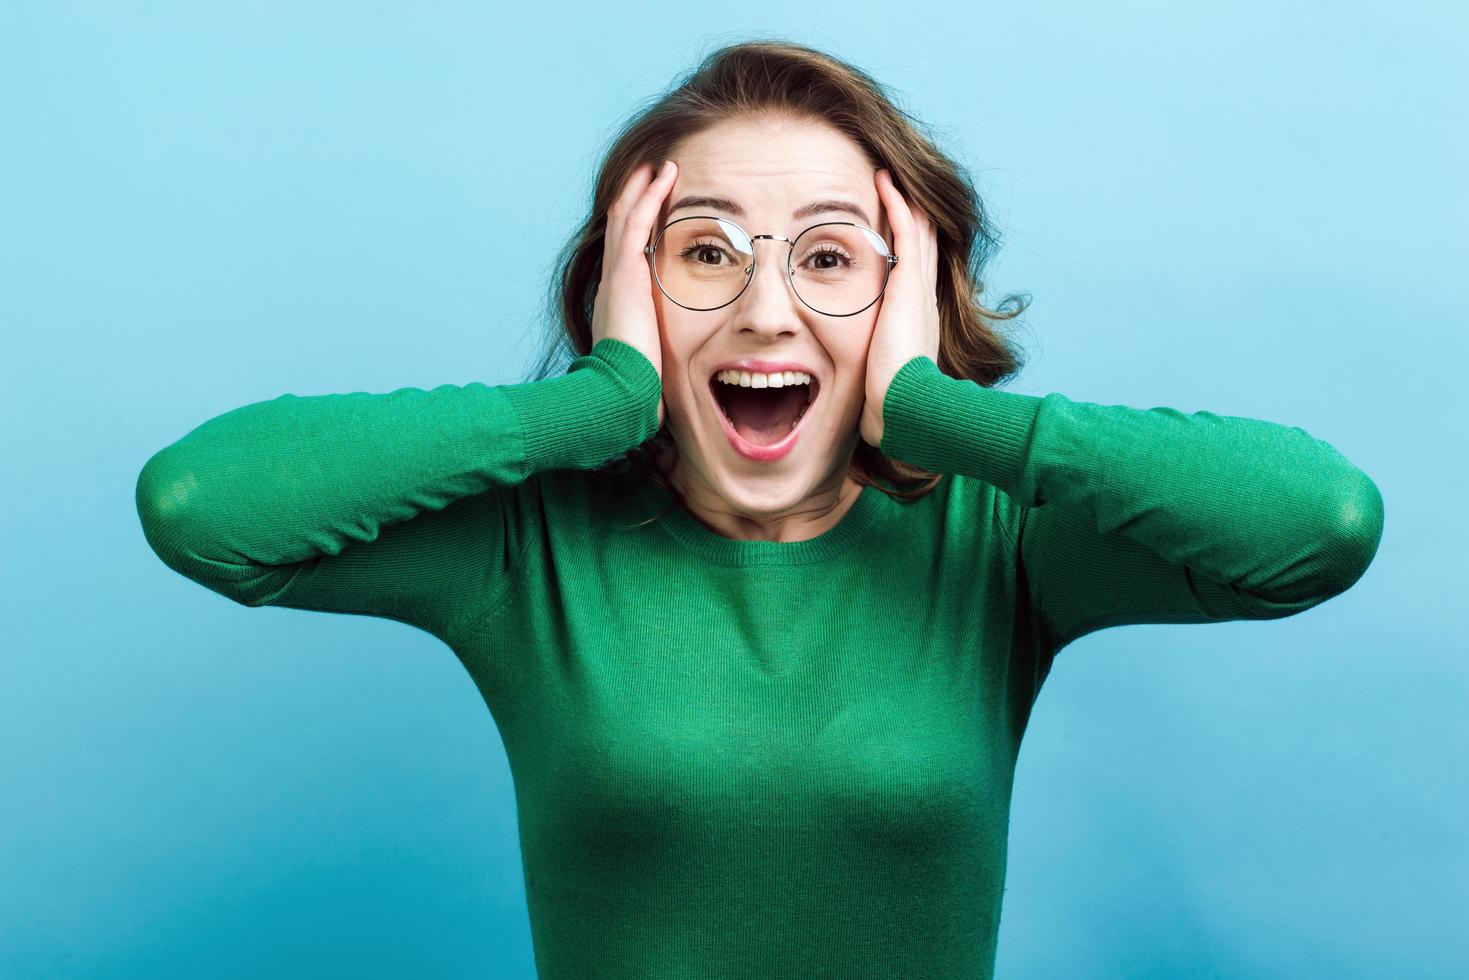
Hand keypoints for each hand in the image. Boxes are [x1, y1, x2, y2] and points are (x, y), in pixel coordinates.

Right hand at [591, 159, 678, 427]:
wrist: (618, 392)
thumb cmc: (636, 386)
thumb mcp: (649, 362)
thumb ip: (658, 353)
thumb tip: (671, 373)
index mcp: (619, 302)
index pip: (628, 255)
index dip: (638, 229)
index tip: (654, 211)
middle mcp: (613, 284)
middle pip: (621, 229)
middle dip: (636, 200)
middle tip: (651, 173)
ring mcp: (616, 275)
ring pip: (626, 218)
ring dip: (644, 189)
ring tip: (660, 165)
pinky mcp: (624, 272)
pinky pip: (635, 222)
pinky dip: (649, 196)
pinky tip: (664, 174)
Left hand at [860, 168, 940, 447]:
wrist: (906, 405)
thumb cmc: (889, 399)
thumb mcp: (879, 373)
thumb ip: (870, 363)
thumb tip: (855, 378)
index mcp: (917, 316)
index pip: (913, 268)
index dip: (904, 243)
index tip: (890, 223)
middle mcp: (924, 296)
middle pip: (923, 241)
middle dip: (910, 214)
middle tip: (895, 186)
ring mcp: (920, 286)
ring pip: (918, 228)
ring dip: (903, 200)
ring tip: (888, 173)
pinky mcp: (910, 281)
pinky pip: (906, 229)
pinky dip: (896, 203)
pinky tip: (883, 181)